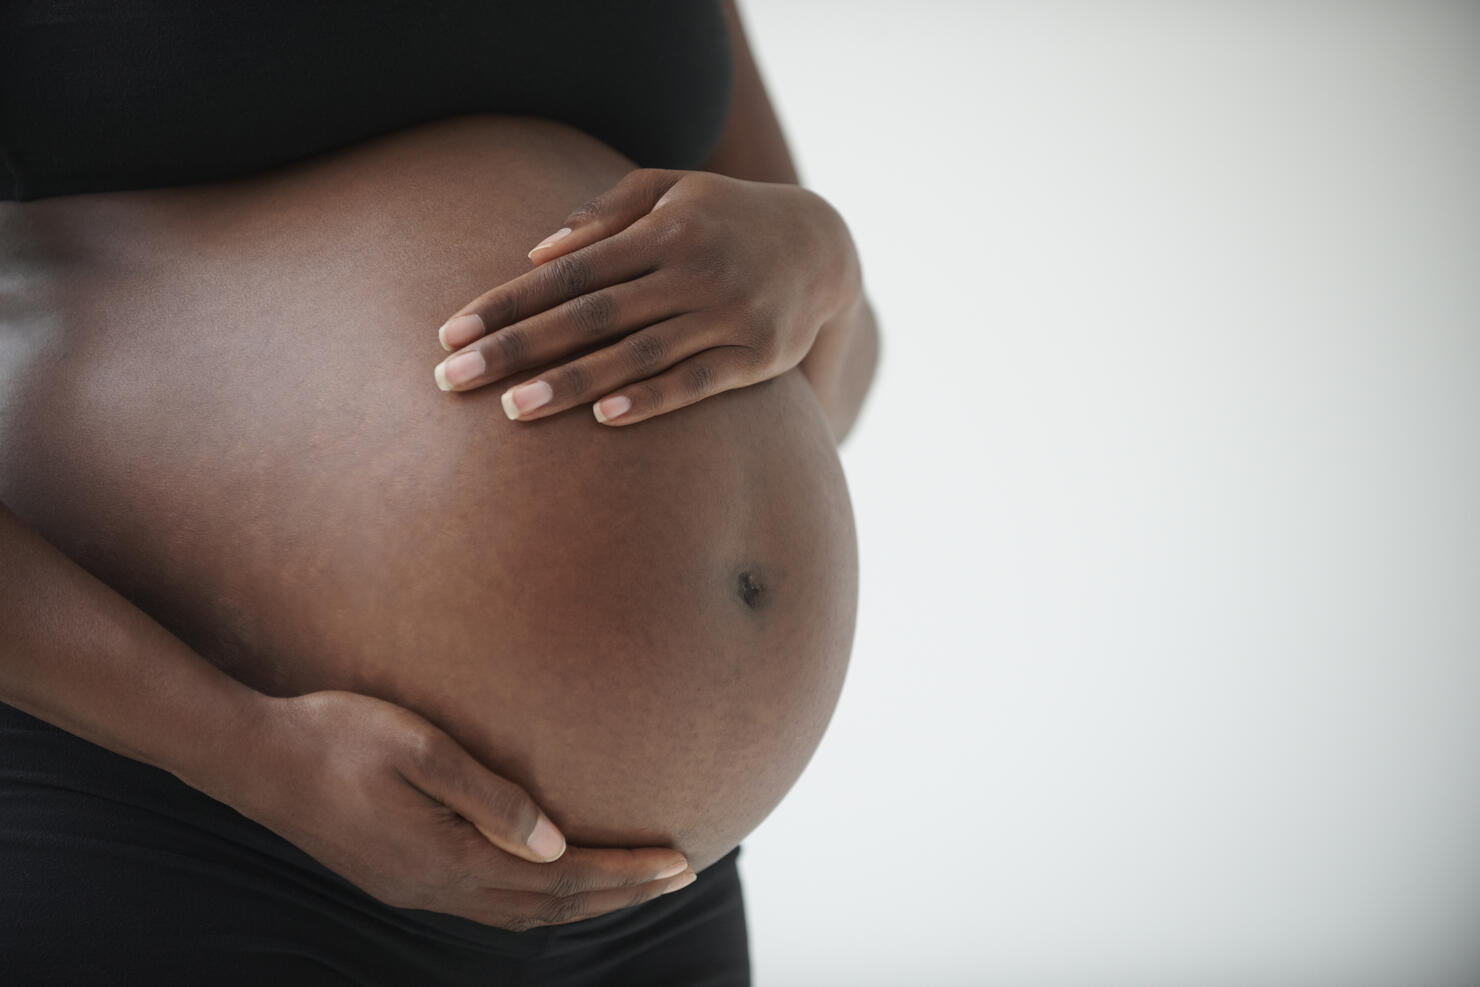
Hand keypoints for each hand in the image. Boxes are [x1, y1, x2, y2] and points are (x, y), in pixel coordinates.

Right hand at [230, 690, 694, 931]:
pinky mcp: (401, 878)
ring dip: (584, 901)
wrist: (250, 757)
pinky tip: (555, 880)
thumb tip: (556, 842)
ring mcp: (415, 889)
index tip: (680, 861)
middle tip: (682, 873)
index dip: (625, 874)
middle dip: (620, 893)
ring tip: (635, 883)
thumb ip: (490, 798)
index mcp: (446, 860)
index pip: (561, 879)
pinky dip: (539, 899)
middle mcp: (436, 889)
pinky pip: (490, 904)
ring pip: (521, 913)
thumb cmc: (335, 734)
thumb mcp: (418, 749)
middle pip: (550, 907)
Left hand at [431, 168, 858, 425]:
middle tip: (452, 377)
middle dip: (517, 347)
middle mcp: (691, 270)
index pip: (568, 271)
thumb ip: (606, 213)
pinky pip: (698, 383)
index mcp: (662, 230)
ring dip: (571, 383)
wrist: (825, 247)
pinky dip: (653, 400)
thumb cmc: (726, 218)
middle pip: (590, 315)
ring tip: (512, 410)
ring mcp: (727, 315)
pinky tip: (606, 419)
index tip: (452, 332)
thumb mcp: (672, 189)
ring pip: (636, 355)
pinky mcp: (758, 357)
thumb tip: (536, 252)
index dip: (507, 302)